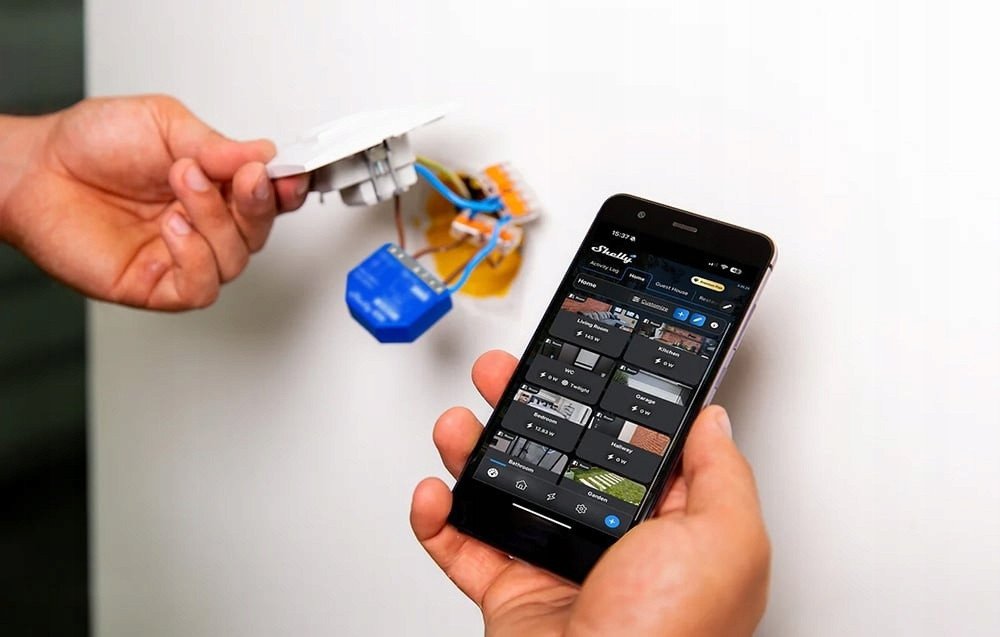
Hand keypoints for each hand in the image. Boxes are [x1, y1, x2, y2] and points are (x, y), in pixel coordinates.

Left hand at [0, 95, 309, 309]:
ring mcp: (182, 255)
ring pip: (236, 259)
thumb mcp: (163, 123)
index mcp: (214, 183)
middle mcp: (203, 222)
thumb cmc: (89, 145)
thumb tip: (264, 155)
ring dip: (216, 222)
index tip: (288, 173)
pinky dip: (196, 258)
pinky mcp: (158, 285)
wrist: (34, 171)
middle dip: (257, 203)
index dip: (286, 188)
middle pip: (260, 230)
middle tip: (238, 176)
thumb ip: (216, 144)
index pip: (268, 195)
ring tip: (183, 187)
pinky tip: (174, 229)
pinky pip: (202, 287)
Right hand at [410, 350, 770, 636]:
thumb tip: (714, 421)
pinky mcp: (510, 592)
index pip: (631, 444)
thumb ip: (722, 473)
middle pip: (558, 455)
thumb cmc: (669, 635)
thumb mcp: (724, 539)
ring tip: (458, 426)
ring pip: (504, 491)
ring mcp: (557, 566)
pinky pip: (462, 546)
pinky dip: (437, 519)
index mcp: (668, 527)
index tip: (581, 363)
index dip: (604, 400)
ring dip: (472, 452)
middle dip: (523, 407)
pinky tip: (435, 493)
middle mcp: (611, 543)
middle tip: (501, 376)